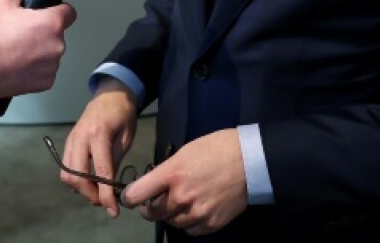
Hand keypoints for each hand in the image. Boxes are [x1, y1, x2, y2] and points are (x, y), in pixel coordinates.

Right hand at [0, 0, 75, 97]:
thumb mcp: (3, 3)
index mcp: (52, 23)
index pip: (69, 12)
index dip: (58, 10)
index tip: (49, 14)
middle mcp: (58, 45)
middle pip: (58, 33)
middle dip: (44, 32)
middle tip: (23, 33)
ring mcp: (53, 66)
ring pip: (51, 53)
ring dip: (40, 51)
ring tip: (18, 50)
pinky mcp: (46, 82)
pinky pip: (45, 70)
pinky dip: (35, 68)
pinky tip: (18, 64)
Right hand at [61, 79, 138, 217]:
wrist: (111, 94)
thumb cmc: (123, 114)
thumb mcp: (126, 139)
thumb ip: (115, 162)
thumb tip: (110, 189)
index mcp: (98, 135)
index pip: (100, 172)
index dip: (106, 195)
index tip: (113, 211)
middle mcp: (80, 138)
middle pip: (76, 177)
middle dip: (90, 195)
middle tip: (105, 201)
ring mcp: (71, 139)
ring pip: (66, 174)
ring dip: (80, 189)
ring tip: (98, 192)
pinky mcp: (68, 142)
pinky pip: (66, 167)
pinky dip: (75, 179)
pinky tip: (89, 181)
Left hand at [120, 129, 247, 235]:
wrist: (250, 160)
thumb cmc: (217, 149)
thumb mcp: (185, 152)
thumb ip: (167, 171)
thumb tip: (155, 185)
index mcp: (172, 174)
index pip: (137, 194)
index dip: (129, 197)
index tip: (129, 197)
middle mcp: (181, 196)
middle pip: (153, 212)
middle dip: (150, 207)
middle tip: (153, 201)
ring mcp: (197, 212)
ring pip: (172, 222)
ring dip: (170, 215)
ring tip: (178, 203)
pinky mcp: (212, 223)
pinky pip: (191, 230)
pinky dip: (188, 222)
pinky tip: (193, 211)